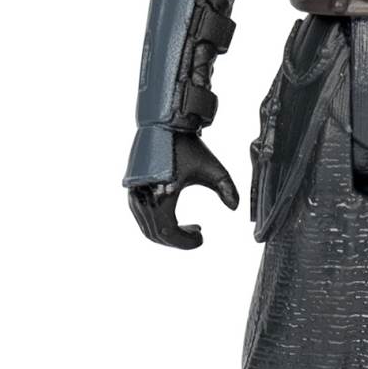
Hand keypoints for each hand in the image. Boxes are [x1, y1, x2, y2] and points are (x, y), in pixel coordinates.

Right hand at [128, 133, 239, 249]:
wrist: (164, 125)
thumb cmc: (188, 147)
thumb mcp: (213, 169)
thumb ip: (228, 189)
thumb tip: (235, 208)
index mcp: (161, 197)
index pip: (170, 234)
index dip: (186, 242)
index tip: (202, 239)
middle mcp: (143, 199)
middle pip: (157, 235)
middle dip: (178, 240)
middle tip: (197, 234)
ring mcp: (134, 194)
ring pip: (148, 227)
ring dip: (168, 232)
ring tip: (190, 226)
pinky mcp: (132, 189)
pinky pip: (142, 216)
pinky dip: (158, 222)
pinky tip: (175, 217)